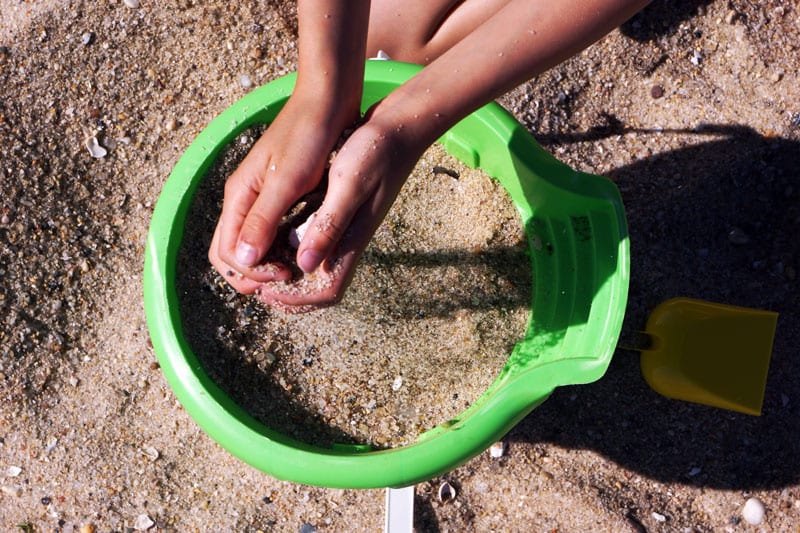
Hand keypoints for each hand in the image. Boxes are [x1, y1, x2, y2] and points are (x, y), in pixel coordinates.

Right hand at [208, 92, 358, 294]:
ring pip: (252, 245)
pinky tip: (304, 253)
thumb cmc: (308, 136)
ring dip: (267, 265)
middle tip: (286, 280)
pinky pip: (272, 233)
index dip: (251, 272)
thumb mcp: (286, 180)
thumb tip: (243, 258)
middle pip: (231, 252)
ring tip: (296, 272)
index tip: (284, 273)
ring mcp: (263, 198)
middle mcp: (245, 200)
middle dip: (252, 274)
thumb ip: (263, 218)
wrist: (328, 101)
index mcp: (239, 196)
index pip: (226, 252)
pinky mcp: (283, 195)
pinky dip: (282, 249)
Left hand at [255, 111, 427, 311]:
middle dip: (290, 292)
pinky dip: (295, 248)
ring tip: (260, 265)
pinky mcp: (344, 212)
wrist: (400, 127)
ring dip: (290, 273)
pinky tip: (276, 235)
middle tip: (256, 284)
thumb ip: (329, 225)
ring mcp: (348, 227)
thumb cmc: (375, 152)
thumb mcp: (348, 185)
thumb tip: (305, 265)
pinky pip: (318, 242)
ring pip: (318, 266)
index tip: (266, 290)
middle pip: (322, 286)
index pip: (328, 292)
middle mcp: (350, 239)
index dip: (297, 300)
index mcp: (352, 239)